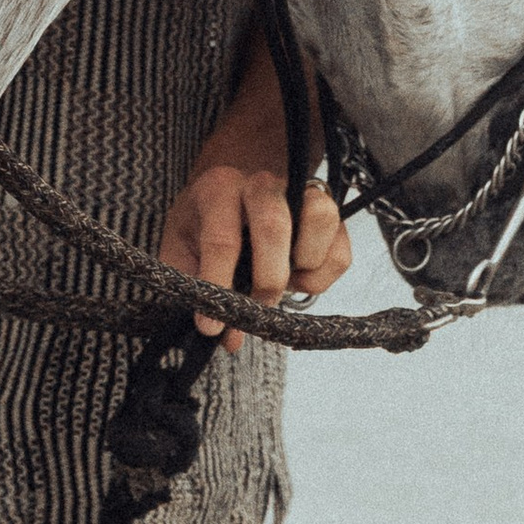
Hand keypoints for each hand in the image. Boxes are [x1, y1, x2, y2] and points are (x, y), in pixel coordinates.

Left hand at [157, 162, 351, 352]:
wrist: (232, 193)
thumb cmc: (204, 225)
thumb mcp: (182, 250)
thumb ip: (196, 290)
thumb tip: (229, 339)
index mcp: (218, 189)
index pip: (221, 239)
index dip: (218, 286)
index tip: (211, 325)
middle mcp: (262, 183)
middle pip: (274, 225)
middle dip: (268, 279)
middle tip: (257, 308)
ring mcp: (300, 192)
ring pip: (320, 219)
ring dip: (305, 265)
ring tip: (284, 282)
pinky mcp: (329, 215)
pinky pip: (340, 250)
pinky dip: (324, 276)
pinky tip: (299, 279)